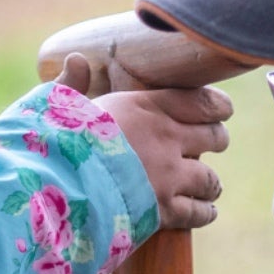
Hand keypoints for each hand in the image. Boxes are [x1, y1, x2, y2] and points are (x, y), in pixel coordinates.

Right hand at [59, 58, 230, 231]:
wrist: (54, 186)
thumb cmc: (52, 141)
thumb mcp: (58, 105)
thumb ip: (72, 85)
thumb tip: (76, 60)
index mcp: (146, 107)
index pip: (201, 101)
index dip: (217, 106)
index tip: (222, 110)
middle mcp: (166, 139)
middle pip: (214, 138)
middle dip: (216, 141)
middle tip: (211, 144)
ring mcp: (168, 177)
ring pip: (211, 179)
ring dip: (210, 182)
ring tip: (208, 185)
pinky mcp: (163, 211)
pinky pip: (198, 213)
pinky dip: (205, 212)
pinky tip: (205, 212)